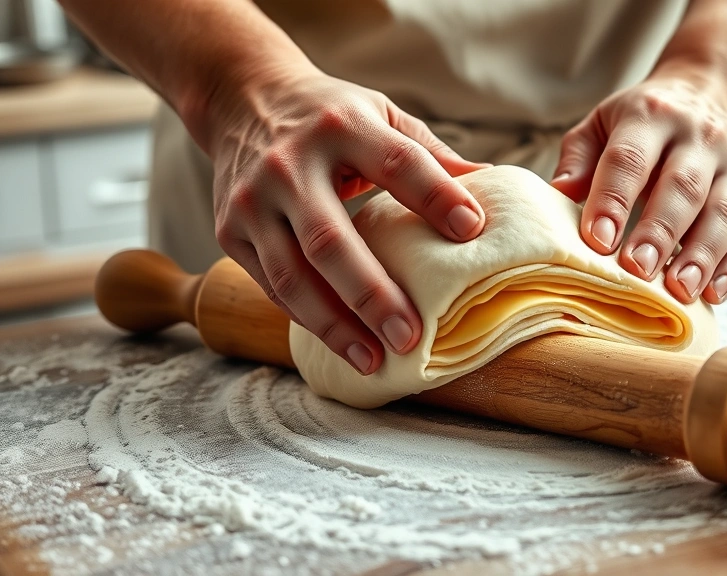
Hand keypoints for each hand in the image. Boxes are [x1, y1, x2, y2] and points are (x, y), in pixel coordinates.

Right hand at [207, 66, 486, 374]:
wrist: (242, 98)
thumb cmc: (330, 115)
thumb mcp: (381, 113)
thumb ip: (430, 153)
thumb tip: (493, 183)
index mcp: (342, 126)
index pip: (396, 162)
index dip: (435, 195)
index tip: (472, 231)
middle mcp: (290, 163)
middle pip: (330, 239)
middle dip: (371, 295)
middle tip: (409, 336)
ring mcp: (252, 200)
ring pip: (292, 275)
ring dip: (333, 324)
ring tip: (373, 360)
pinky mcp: (228, 229)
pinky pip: (271, 284)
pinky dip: (306, 318)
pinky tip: (341, 342)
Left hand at [551, 64, 726, 304]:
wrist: (715, 93)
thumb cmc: (645, 121)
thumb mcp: (603, 122)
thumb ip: (579, 157)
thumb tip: (560, 193)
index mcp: (652, 116)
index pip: (630, 159)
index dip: (613, 199)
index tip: (597, 240)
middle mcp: (700, 138)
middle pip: (683, 188)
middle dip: (660, 232)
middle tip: (637, 270)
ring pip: (724, 213)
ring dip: (702, 255)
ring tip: (679, 290)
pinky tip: (714, 293)